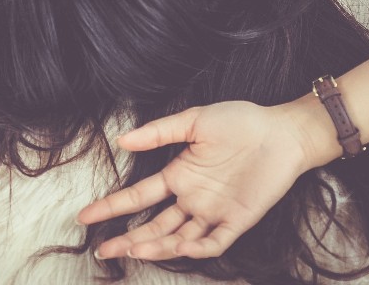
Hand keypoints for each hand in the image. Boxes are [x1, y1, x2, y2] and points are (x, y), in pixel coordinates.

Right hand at [76, 101, 314, 260]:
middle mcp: (192, 198)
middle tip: (103, 250)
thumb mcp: (195, 120)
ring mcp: (214, 211)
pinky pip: (214, 242)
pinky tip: (180, 247)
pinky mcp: (238, 220)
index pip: (139, 196)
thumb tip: (123, 140)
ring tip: (133, 249)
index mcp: (179, 174)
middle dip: (127, 238)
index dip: (112, 207)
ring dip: (157, 245)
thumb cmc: (240, 121)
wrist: (282, 132)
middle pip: (154, 225)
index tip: (85, 216)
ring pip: (179, 238)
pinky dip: (197, 249)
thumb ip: (160, 132)